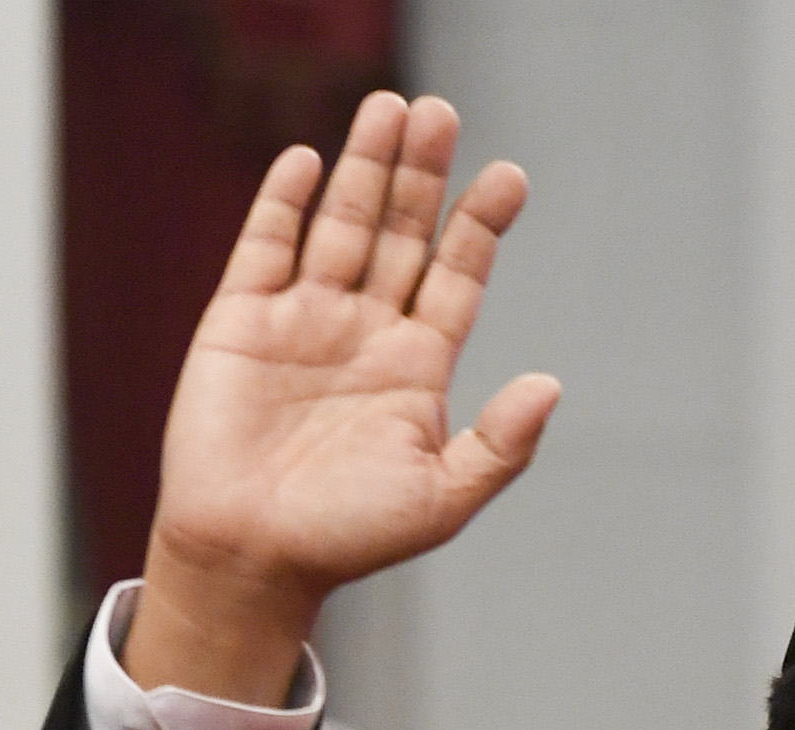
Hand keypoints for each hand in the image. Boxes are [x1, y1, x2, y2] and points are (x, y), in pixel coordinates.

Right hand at [127, 93, 560, 704]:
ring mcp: (304, 319)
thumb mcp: (444, 497)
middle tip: (443, 113)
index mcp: (418, 367)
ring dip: (364, 169)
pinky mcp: (241, 319)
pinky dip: (284, 203)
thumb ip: (501, 444)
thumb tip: (552, 386)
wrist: (253, 556)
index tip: (510, 178)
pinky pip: (266, 247)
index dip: (481, 227)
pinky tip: (309, 161)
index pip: (457, 278)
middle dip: (423, 177)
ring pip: (340, 224)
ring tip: (391, 109)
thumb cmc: (351, 536)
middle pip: (402, 234)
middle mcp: (366, 331)